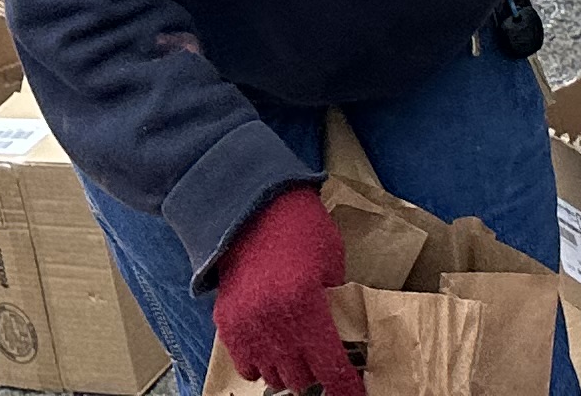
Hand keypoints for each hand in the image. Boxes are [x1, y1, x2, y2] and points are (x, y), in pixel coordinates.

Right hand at [209, 185, 359, 395]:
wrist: (250, 204)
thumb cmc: (299, 226)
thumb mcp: (332, 262)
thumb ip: (335, 302)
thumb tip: (339, 333)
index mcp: (306, 307)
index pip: (330, 367)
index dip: (345, 388)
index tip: (354, 395)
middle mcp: (275, 324)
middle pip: (301, 379)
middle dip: (316, 373)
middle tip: (322, 358)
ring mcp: (247, 327)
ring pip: (273, 378)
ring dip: (288, 370)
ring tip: (297, 352)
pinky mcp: (226, 323)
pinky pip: (245, 366)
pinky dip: (260, 364)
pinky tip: (271, 349)